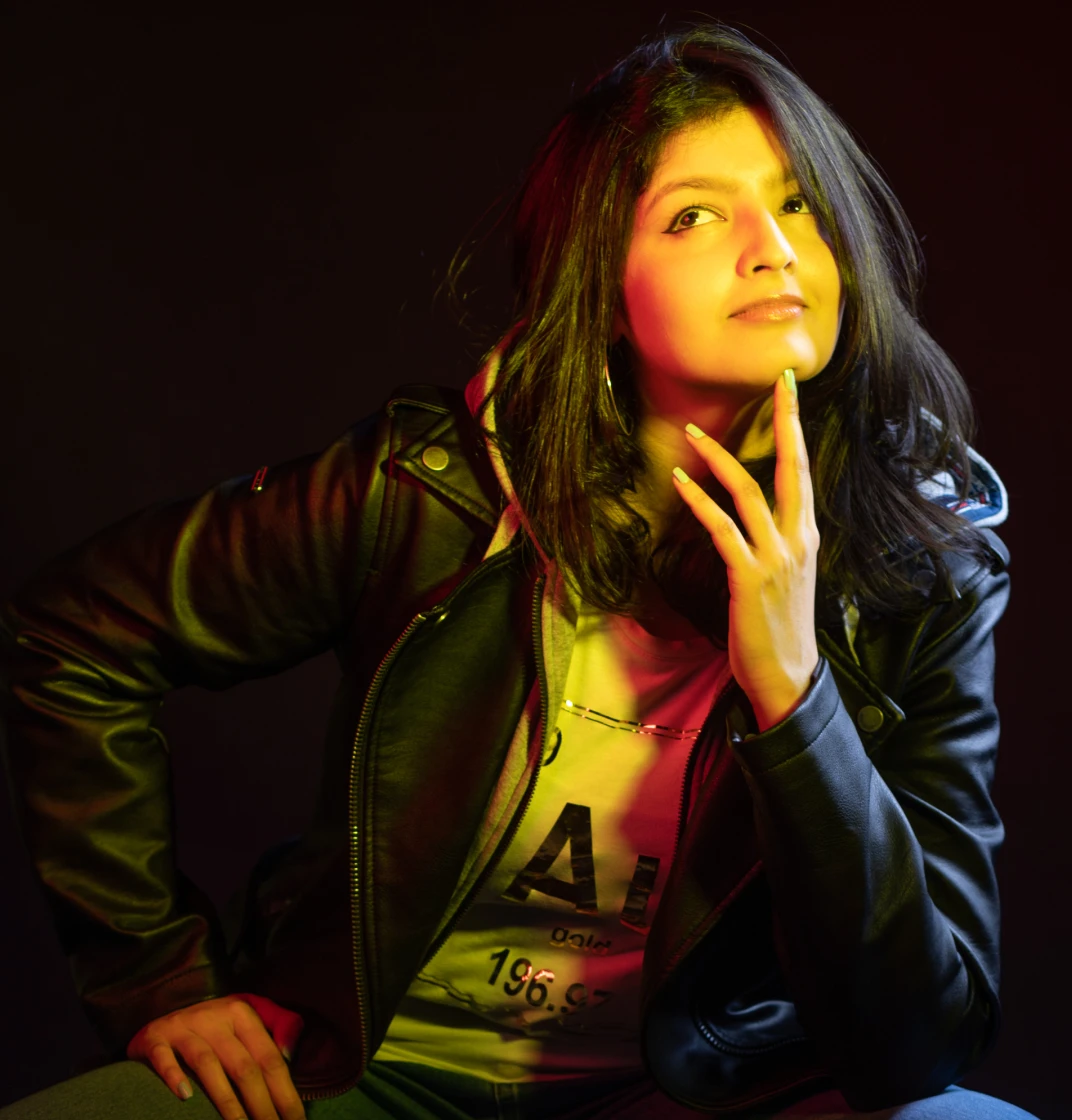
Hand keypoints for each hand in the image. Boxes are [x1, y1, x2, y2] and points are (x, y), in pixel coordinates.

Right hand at [126, 992, 305, 1119]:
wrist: (163, 1011)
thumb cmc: (215, 1023)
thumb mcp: (248, 1016)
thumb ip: (277, 1026)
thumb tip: (291, 1053)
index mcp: (242, 1013)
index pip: (268, 1057)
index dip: (284, 1091)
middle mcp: (214, 1017)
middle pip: (243, 1065)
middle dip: (260, 1104)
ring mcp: (183, 1027)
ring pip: (207, 1064)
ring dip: (225, 1100)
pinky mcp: (154, 1039)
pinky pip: (164, 1059)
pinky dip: (173, 1076)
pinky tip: (185, 1098)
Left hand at [672, 368, 819, 732]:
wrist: (789, 676)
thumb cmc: (781, 628)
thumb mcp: (787, 577)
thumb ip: (777, 543)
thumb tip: (757, 521)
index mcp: (807, 537)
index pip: (804, 473)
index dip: (797, 431)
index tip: (790, 393)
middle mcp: (798, 540)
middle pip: (794, 469)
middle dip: (787, 422)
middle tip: (779, 382)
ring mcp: (776, 557)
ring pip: (751, 493)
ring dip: (721, 459)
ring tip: (695, 432)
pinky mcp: (749, 576)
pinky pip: (722, 528)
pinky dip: (700, 501)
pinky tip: (680, 480)